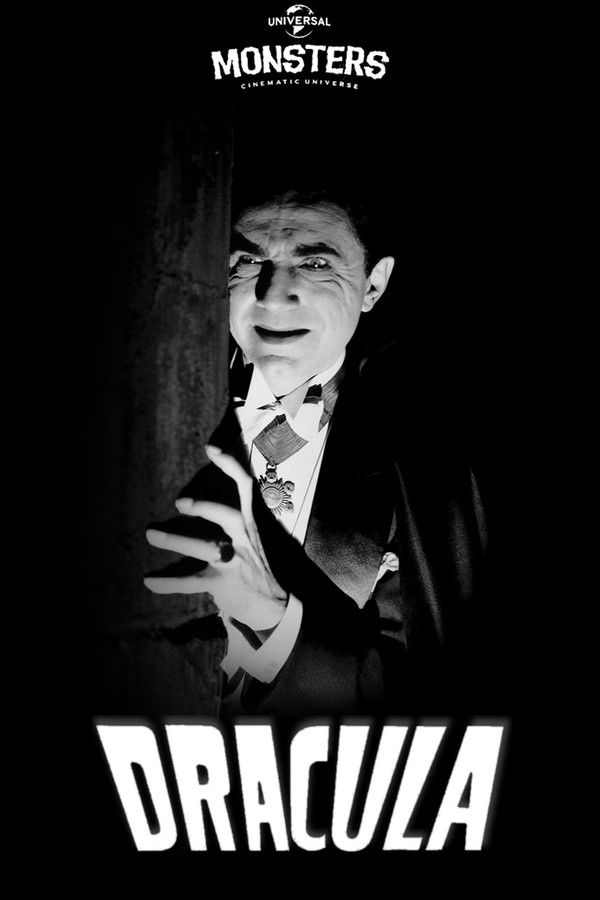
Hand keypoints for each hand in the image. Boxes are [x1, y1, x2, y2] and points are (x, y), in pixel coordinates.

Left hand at [144, 445, 286, 629]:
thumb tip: (200, 501)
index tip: (211, 448)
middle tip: (179, 504)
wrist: (273, 605)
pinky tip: (150, 582)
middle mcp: (244, 539)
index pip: (246, 487)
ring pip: (204, 548)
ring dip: (174, 540)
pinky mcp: (222, 584)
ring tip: (150, 534)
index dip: (230, 465)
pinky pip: (191, 581)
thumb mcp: (250, 538)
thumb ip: (232, 521)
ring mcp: (234, 562)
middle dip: (204, 507)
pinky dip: (169, 582)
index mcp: (249, 523)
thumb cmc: (254, 566)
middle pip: (227, 515)